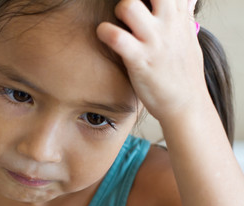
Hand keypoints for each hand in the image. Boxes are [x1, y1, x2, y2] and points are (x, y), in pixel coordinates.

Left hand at [97, 0, 207, 121]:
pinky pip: (116, 36)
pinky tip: (105, 37)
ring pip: (127, 6)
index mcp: (179, 17)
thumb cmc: (184, 73)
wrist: (187, 105)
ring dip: (116, 13)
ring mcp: (154, 41)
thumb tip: (188, 1)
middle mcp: (168, 24)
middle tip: (126, 14)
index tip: (143, 5)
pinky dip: (105, 33)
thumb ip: (184, 17)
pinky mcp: (140, 60)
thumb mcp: (190, 39)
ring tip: (116, 26)